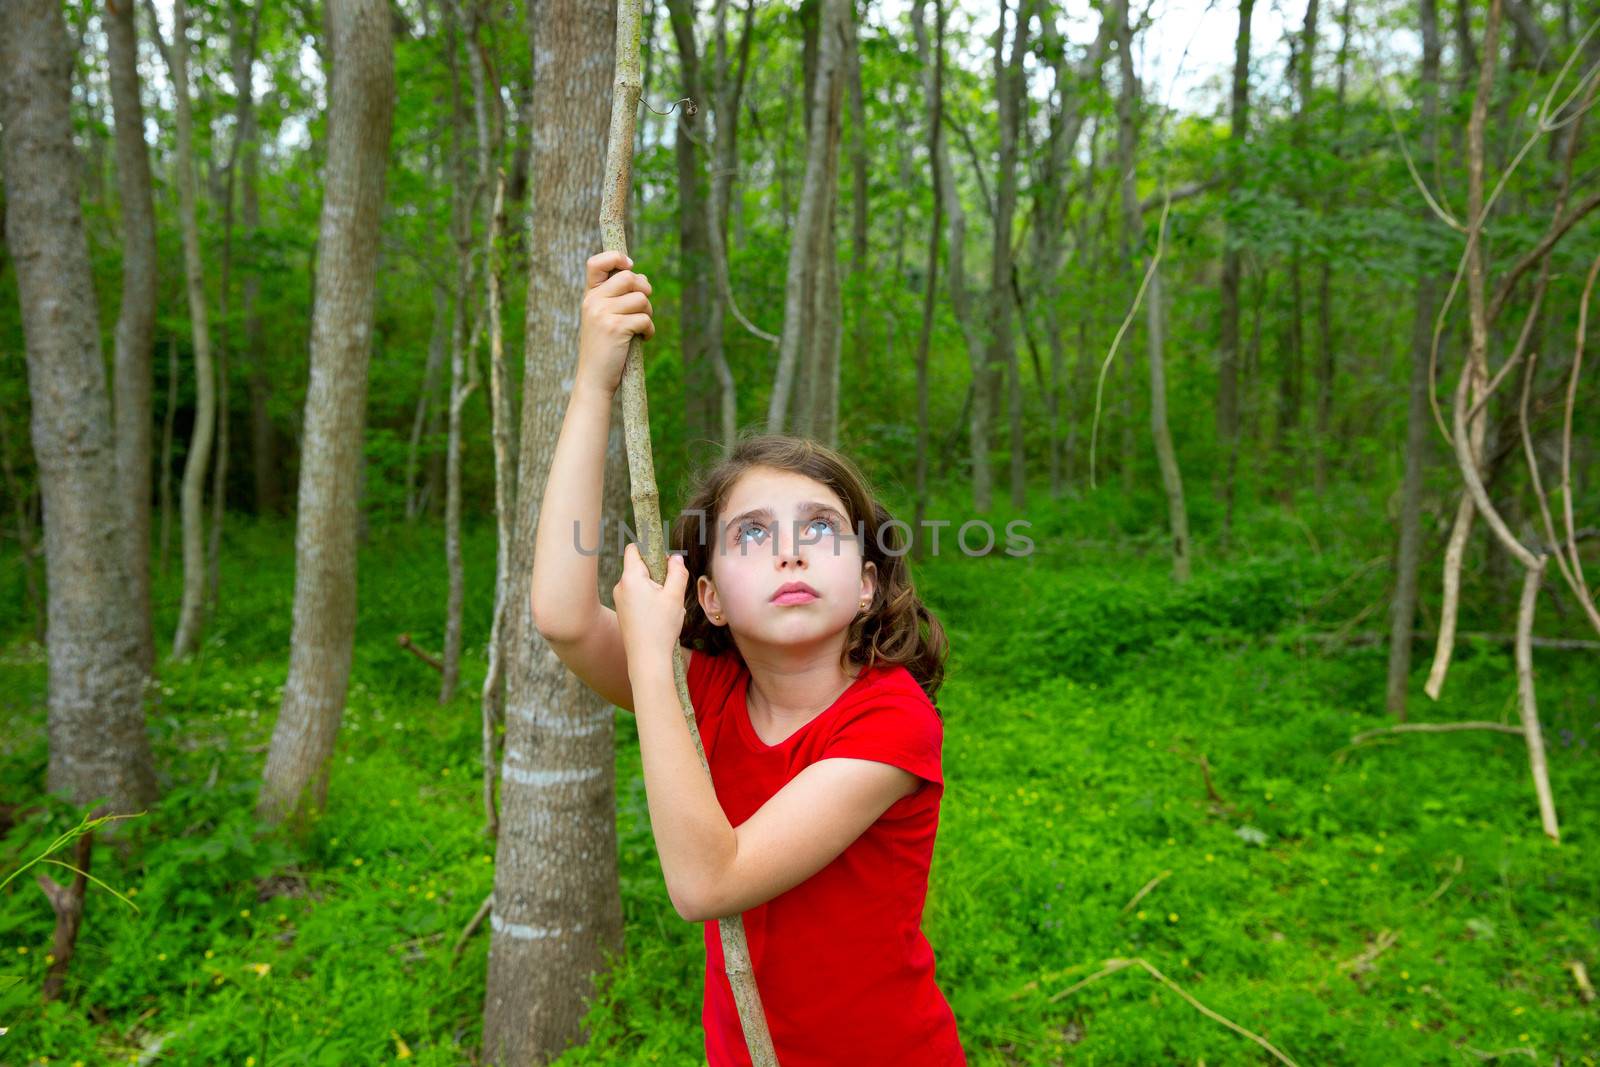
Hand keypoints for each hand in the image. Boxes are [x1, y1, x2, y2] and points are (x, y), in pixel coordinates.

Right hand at [577, 250, 654, 398]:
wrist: (594, 379)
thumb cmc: (604, 349)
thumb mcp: (604, 318)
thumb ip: (617, 298)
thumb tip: (642, 279)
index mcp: (589, 296)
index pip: (596, 263)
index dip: (616, 257)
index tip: (629, 265)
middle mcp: (593, 301)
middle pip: (629, 278)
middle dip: (645, 291)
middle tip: (643, 309)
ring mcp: (603, 314)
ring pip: (641, 298)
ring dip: (648, 313)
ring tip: (641, 328)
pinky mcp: (616, 328)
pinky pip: (644, 319)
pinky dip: (649, 330)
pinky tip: (642, 339)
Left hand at [613, 541, 686, 671]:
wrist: (647, 659)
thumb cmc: (660, 627)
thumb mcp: (675, 596)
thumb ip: (677, 572)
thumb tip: (675, 557)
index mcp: (631, 578)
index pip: (634, 549)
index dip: (650, 548)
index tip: (664, 558)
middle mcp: (620, 586)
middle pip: (639, 566)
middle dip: (657, 572)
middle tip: (671, 588)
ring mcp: (619, 600)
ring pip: (640, 583)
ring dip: (655, 588)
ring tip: (667, 606)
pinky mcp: (622, 611)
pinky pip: (637, 596)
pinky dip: (649, 599)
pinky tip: (660, 616)